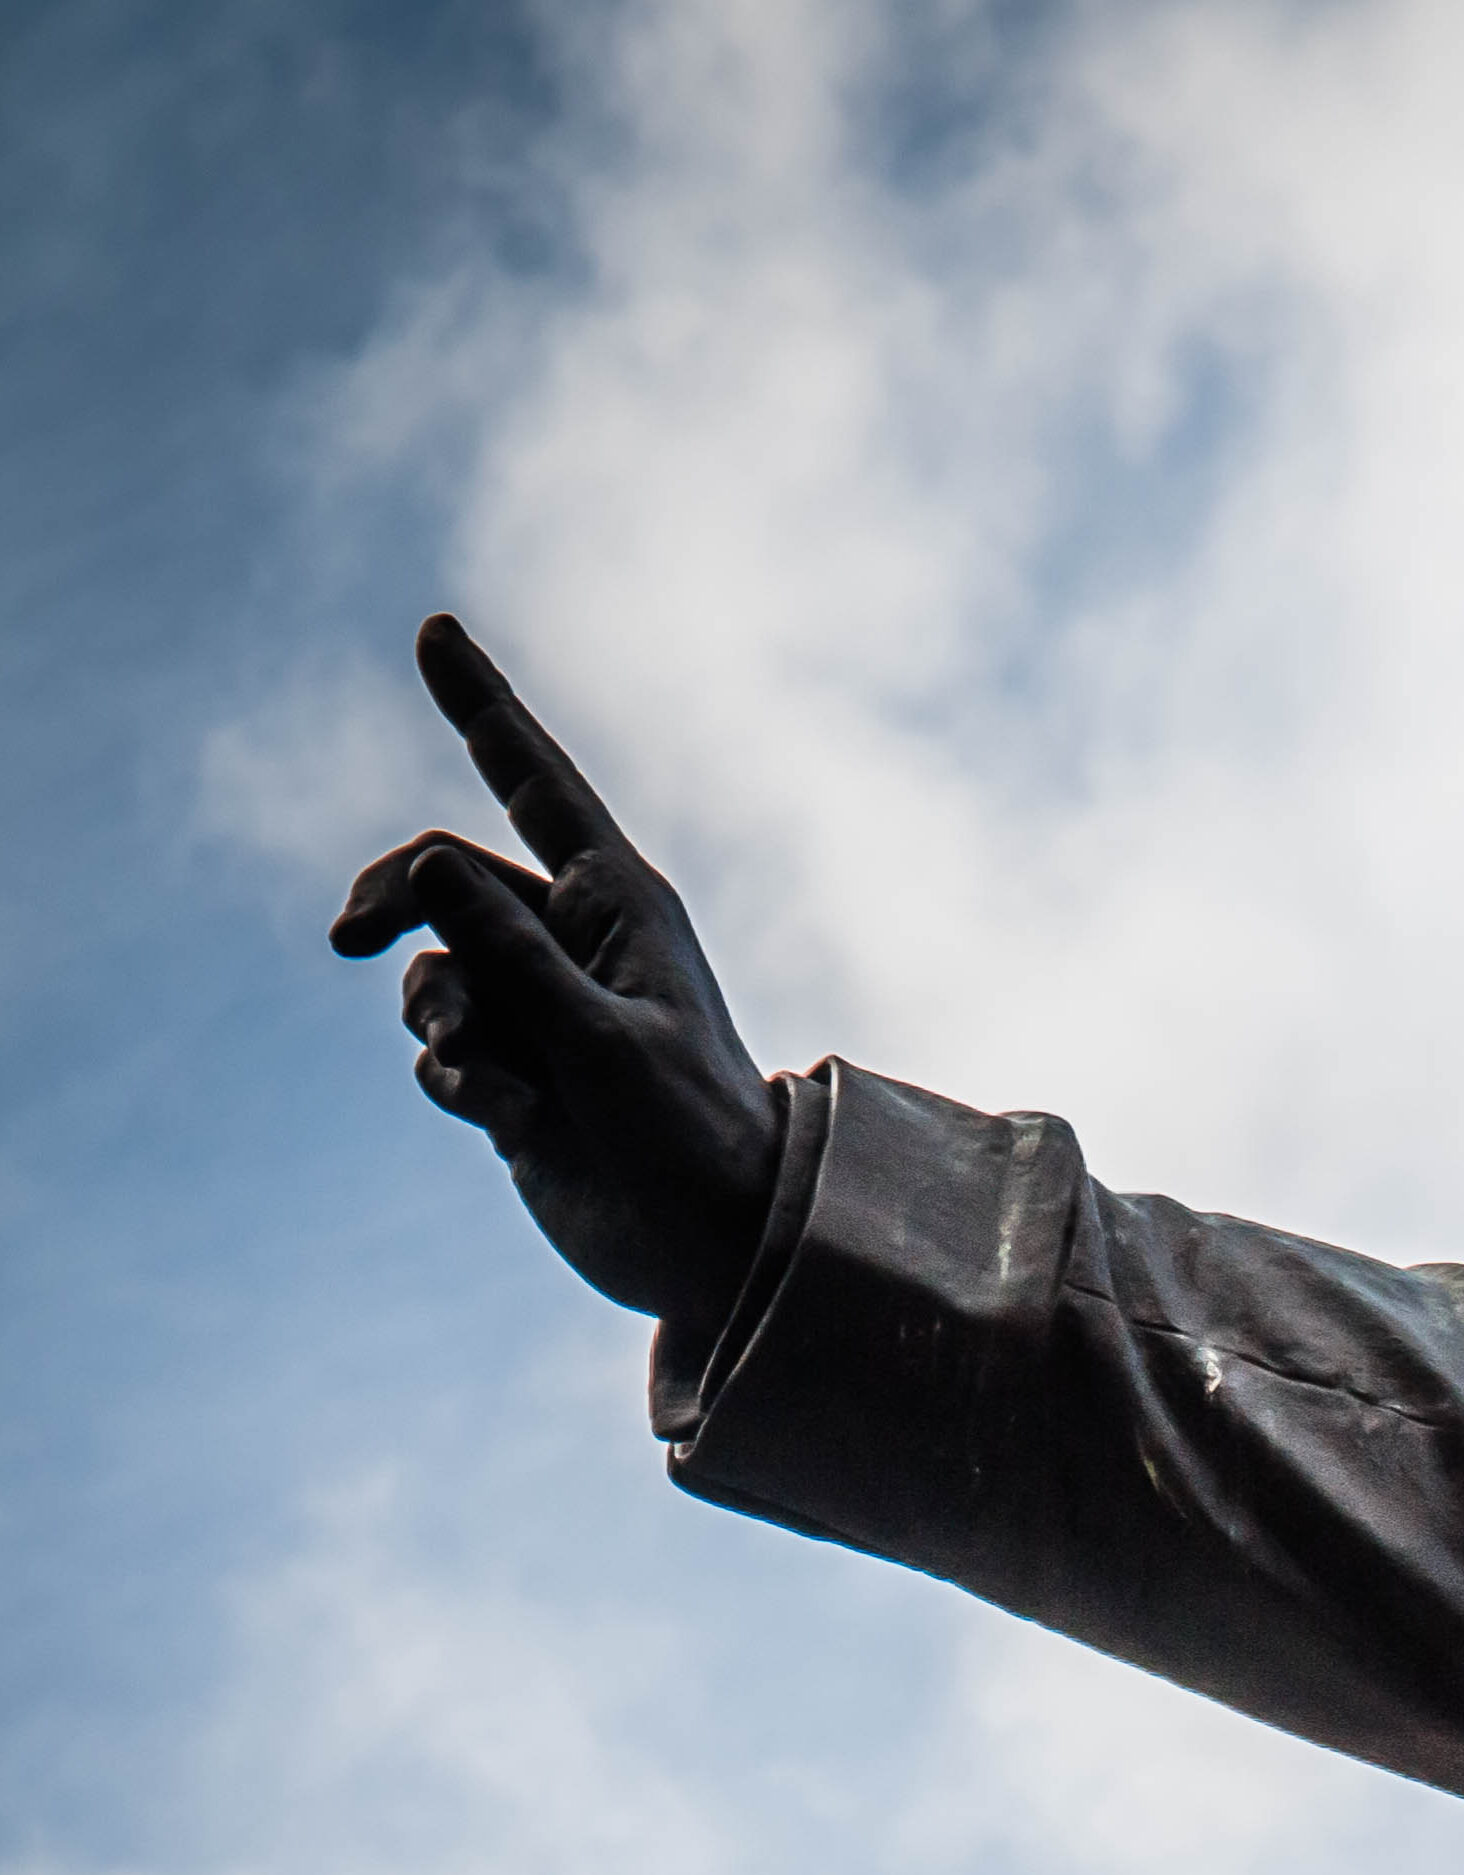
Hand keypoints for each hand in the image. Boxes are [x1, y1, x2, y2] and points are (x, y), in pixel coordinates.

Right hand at [332, 616, 783, 1325]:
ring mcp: (540, 1006)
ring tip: (494, 1080)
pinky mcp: (514, 1069)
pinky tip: (511, 1124)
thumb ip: (511, 956)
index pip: (535, 782)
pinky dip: (458, 1082)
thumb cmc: (688, 1136)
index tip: (434, 629)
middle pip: (441, 878)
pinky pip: (441, 1049)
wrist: (708, 1244)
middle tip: (343, 938)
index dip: (482, 707)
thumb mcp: (598, 1040)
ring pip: (431, 972)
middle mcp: (574, 940)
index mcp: (619, 904)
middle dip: (391, 901)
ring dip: (439, 1022)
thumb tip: (428, 863)